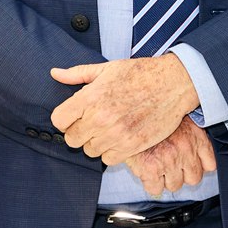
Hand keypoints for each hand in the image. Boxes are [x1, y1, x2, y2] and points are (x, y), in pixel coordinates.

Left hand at [49, 54, 200, 164]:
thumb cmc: (140, 74)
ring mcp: (116, 134)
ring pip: (89, 151)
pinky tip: (118, 138)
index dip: (64, 119)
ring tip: (108, 129)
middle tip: (92, 123)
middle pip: (71, 139)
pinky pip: (108, 159)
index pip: (59, 120)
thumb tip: (55, 73)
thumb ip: (77, 74)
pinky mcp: (132, 146)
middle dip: (79, 132)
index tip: (74, 116)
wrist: (173, 83)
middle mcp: (100, 117)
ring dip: (95, 142)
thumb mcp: (106, 68)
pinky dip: (111, 151)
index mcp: (91, 97)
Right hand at [124, 118, 217, 196]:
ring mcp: (170, 160)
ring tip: (156, 163)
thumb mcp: (178, 117)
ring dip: (165, 178)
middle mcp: (186, 149)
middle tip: (170, 163)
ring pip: (175, 185)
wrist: (128, 110)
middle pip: (194, 178)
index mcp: (195, 136)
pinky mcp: (152, 169)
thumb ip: (188, 133)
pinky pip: (155, 189)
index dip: (198, 166)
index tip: (190, 164)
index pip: (210, 165)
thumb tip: (197, 151)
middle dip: (182, 174)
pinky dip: (150, 183)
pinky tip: (146, 169)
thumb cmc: (151, 114)